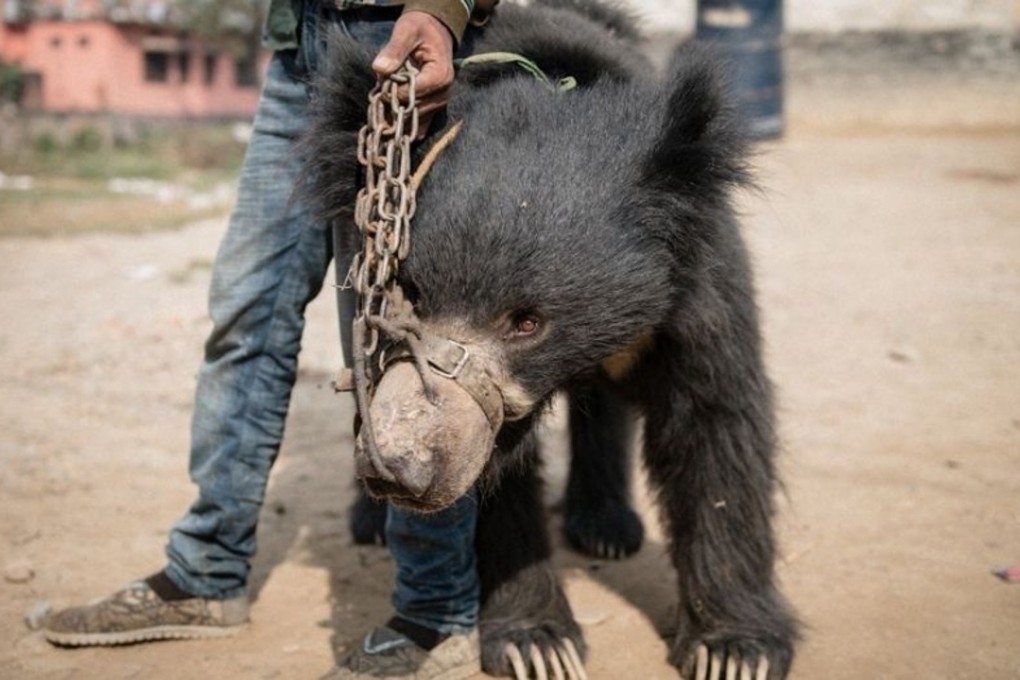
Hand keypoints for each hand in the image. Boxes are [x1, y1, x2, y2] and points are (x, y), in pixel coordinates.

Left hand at [372, 10, 455, 134]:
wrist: (434, 32)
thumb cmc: (420, 29)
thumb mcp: (407, 30)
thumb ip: (394, 49)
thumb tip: (379, 68)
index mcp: (440, 75)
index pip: (413, 94)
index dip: (394, 93)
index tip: (382, 86)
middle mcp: (443, 94)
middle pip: (413, 111)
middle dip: (393, 106)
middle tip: (379, 97)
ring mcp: (439, 104)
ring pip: (414, 122)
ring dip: (395, 117)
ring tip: (382, 107)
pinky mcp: (433, 110)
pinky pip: (418, 127)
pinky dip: (402, 125)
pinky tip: (389, 119)